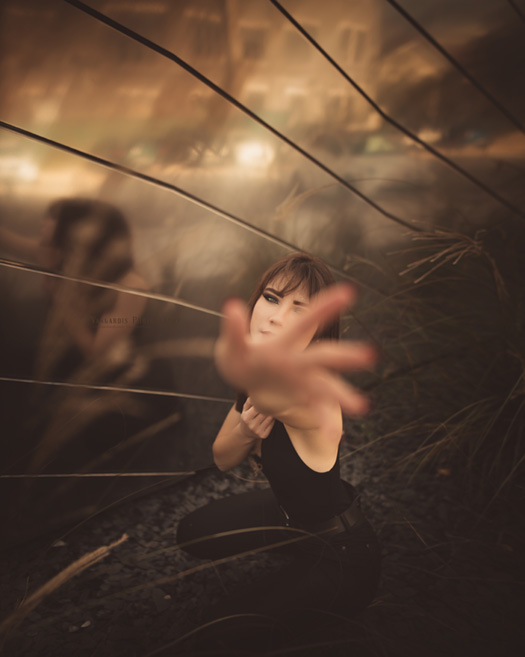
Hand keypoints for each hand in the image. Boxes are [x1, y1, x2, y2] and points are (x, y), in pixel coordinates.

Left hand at [215, 283, 375, 416]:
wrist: (245, 377)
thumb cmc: (240, 356)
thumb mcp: (232, 345)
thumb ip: (233, 329)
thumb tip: (232, 306)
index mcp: (284, 343)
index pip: (306, 322)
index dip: (326, 307)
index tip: (349, 292)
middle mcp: (299, 360)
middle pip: (323, 357)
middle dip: (345, 356)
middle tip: (370, 355)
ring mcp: (303, 380)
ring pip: (326, 387)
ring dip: (343, 396)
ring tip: (362, 407)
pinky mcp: (301, 398)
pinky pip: (316, 410)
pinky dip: (325, 423)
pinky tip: (334, 436)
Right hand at [240, 397, 274, 438]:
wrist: (245, 433)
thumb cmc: (247, 418)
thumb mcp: (245, 410)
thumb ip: (249, 401)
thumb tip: (256, 394)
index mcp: (246, 417)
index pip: (257, 407)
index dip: (263, 402)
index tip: (267, 398)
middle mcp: (252, 425)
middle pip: (264, 413)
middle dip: (269, 407)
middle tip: (273, 401)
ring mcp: (258, 431)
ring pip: (270, 418)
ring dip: (272, 412)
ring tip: (273, 408)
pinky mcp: (264, 435)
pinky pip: (272, 424)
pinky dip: (273, 419)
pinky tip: (272, 416)